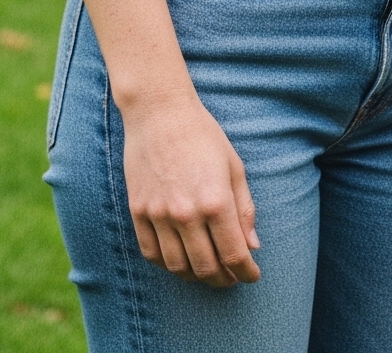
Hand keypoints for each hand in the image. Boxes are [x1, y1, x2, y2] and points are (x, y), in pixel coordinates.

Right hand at [121, 92, 259, 285]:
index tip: (253, 275)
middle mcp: (186, 213)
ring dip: (196, 277)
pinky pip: (152, 253)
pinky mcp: (138, 211)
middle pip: (206, 267)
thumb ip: (244, 209)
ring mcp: (159, 214)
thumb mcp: (233, 166)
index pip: (234, 254)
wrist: (159, 112)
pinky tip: (180, 260)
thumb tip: (252, 246)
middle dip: (224, 279)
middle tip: (232, 278)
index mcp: (216, 200)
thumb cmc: (203, 135)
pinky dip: (167, 265)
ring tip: (208, 272)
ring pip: (178, 267)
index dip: (247, 271)